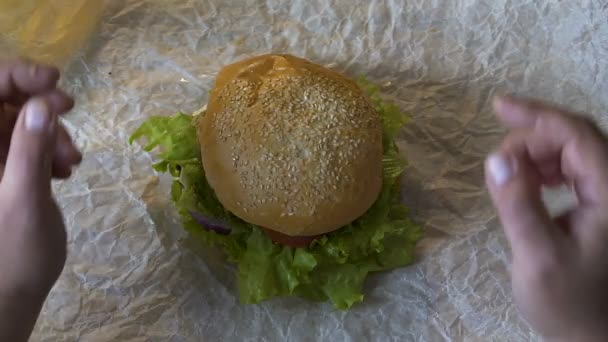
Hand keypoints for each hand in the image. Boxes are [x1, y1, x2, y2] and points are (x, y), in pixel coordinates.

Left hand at [0, 60, 80, 340]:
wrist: (9, 294)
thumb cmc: (11, 254)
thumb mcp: (23, 198)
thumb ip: (28, 149)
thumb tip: (42, 102)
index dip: (16, 74)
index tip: (55, 80)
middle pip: (4, 101)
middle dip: (40, 106)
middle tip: (72, 112)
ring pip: (21, 121)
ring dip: (51, 132)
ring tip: (71, 161)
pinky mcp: (6, 170)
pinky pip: (29, 143)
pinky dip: (50, 149)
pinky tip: (65, 169)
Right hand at [485, 96, 607, 340]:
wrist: (593, 335)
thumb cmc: (569, 303)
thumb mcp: (537, 257)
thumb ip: (518, 206)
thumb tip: (496, 158)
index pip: (577, 135)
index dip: (537, 116)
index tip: (497, 106)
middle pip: (576, 139)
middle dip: (532, 139)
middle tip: (498, 162)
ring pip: (573, 153)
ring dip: (536, 154)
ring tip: (509, 175)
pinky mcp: (600, 206)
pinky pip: (573, 170)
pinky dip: (544, 169)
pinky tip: (530, 184)